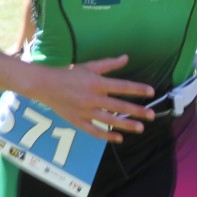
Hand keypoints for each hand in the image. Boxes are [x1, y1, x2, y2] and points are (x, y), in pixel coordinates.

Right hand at [27, 55, 156, 143]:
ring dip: (126, 125)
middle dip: (137, 111)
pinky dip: (106, 135)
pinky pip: (94, 131)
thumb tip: (126, 58)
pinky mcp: (78, 121)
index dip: (137, 89)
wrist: (45, 85)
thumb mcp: (88, 66)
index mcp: (96, 83)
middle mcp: (93, 98)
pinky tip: (118, 138)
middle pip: (119, 106)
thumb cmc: (68, 74)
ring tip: (140, 128)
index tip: (151, 92)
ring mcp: (85, 111)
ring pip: (109, 120)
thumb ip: (108, 64)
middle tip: (152, 116)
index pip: (122, 86)